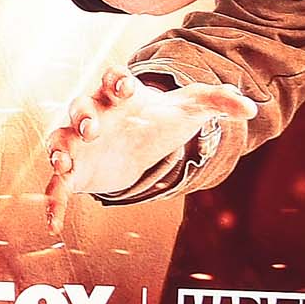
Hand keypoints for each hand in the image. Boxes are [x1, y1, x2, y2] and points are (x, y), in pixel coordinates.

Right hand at [47, 68, 251, 214]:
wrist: (134, 145)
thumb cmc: (157, 120)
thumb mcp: (189, 109)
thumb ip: (218, 101)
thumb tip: (251, 109)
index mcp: (117, 95)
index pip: (111, 79)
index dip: (115, 82)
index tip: (125, 89)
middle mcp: (92, 115)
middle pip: (78, 107)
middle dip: (82, 117)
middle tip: (92, 130)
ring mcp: (79, 143)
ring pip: (60, 140)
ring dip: (58, 149)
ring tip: (62, 163)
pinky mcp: (74, 171)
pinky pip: (57, 186)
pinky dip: (54, 204)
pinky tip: (54, 225)